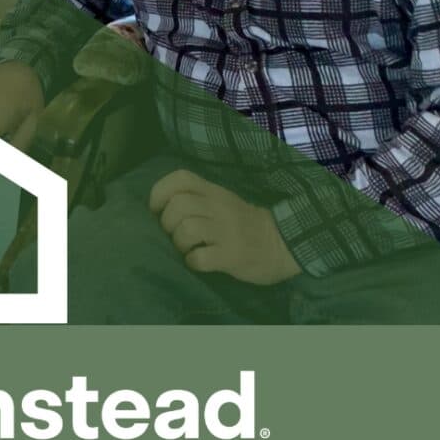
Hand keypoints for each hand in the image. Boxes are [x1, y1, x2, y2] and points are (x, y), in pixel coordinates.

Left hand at [149, 170, 301, 285]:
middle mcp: (219, 207)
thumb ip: (197, 199)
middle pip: (178, 205)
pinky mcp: (233, 256)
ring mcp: (227, 231)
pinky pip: (200, 258)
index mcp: (214, 192)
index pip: (181, 178)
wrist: (283, 244)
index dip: (160, 191)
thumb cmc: (243, 223)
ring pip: (186, 229)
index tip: (155, 209)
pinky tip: (198, 262)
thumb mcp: (222, 201)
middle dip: (166, 222)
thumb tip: (160, 210)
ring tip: (186, 249)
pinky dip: (192, 262)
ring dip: (178, 243)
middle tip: (172, 234)